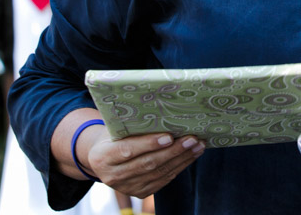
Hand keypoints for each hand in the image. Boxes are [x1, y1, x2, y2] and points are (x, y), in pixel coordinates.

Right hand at [84, 130, 204, 197]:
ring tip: (198, 145)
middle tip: (193, 139)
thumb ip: (130, 123)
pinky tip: (190, 156)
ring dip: (182, 159)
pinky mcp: (139, 192)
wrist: (103, 159)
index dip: (149, 144)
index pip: (127, 150)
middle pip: (148, 164)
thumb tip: (160, 108)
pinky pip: (162, 180)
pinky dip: (178, 167)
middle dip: (173, 151)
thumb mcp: (114, 128)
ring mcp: (127, 187)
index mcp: (102, 157)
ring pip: (158, 173)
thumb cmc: (113, 135)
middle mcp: (113, 176)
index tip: (169, 136)